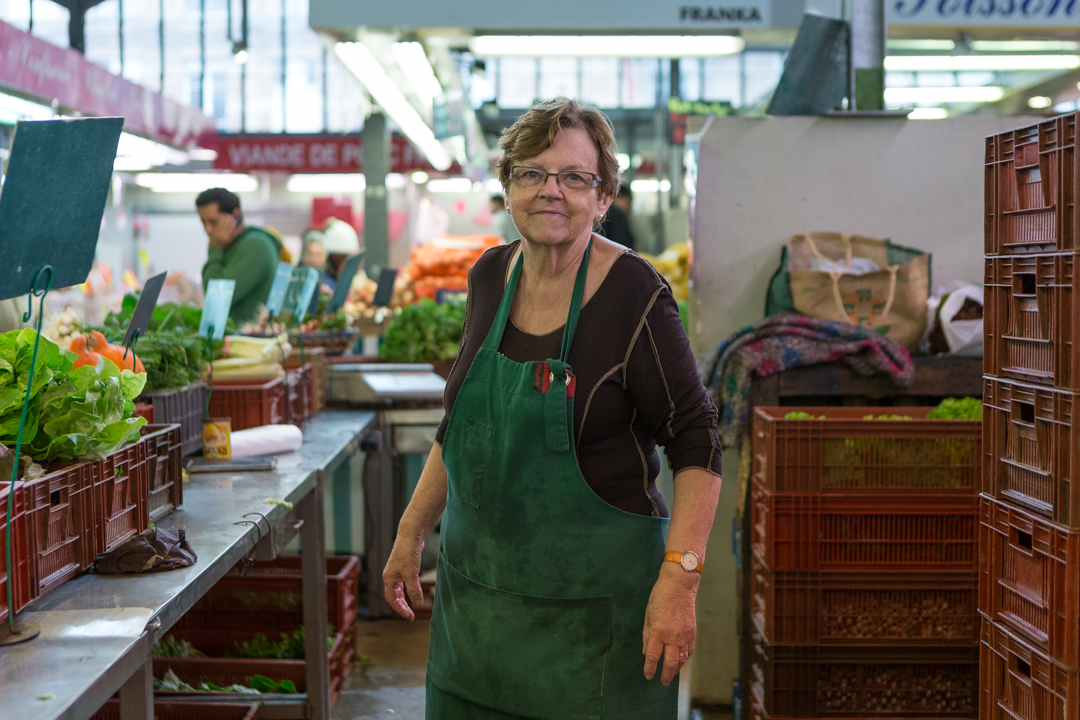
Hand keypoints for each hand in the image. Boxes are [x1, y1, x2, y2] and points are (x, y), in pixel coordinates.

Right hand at [382, 529, 425, 619]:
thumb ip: (414, 590)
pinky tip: (416, 591)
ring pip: (400, 589)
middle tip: (411, 615)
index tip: (409, 616)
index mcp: (388, 578)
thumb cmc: (407, 553)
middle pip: (395, 596)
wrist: (411, 535)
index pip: (392, 599)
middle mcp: (391, 576)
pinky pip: (406, 582)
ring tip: (413, 606)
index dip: (400, 609)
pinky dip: (410, 589)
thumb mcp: (411, 574)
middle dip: (402, 606)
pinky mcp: (405, 566)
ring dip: (406, 598)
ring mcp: (397, 571)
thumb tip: (418, 604)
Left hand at [643, 562, 698, 685]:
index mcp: (658, 632)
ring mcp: (684, 635)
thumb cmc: (659, 598)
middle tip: (663, 682)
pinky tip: (681, 661)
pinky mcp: (692, 632)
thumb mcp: (647, 616)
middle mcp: (672, 637)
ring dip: (677, 669)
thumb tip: (647, 652)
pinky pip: (689, 650)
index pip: (654, 656)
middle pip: (671, 662)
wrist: (679, 586)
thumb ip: (647, 636)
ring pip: (682, 659)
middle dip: (666, 675)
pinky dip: (685, 658)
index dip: (650, 669)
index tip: (648, 676)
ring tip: (671, 675)